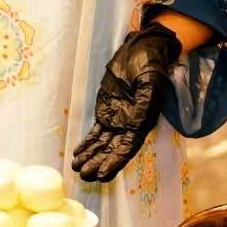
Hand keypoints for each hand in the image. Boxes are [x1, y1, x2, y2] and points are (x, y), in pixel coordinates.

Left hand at [72, 23, 182, 182]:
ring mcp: (117, 119)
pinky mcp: (107, 111)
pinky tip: (78, 154)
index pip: (127, 148)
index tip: (102, 174)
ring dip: (90, 157)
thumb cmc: (148, 65)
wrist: (142, 51)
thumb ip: (145, 102)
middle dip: (98, 163)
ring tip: (77, 169)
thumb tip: (136, 123)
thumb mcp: (150, 81)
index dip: (115, 162)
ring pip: (102, 144)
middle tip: (83, 175)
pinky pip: (96, 132)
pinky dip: (87, 144)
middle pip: (112, 151)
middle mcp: (129, 125)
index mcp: (142, 121)